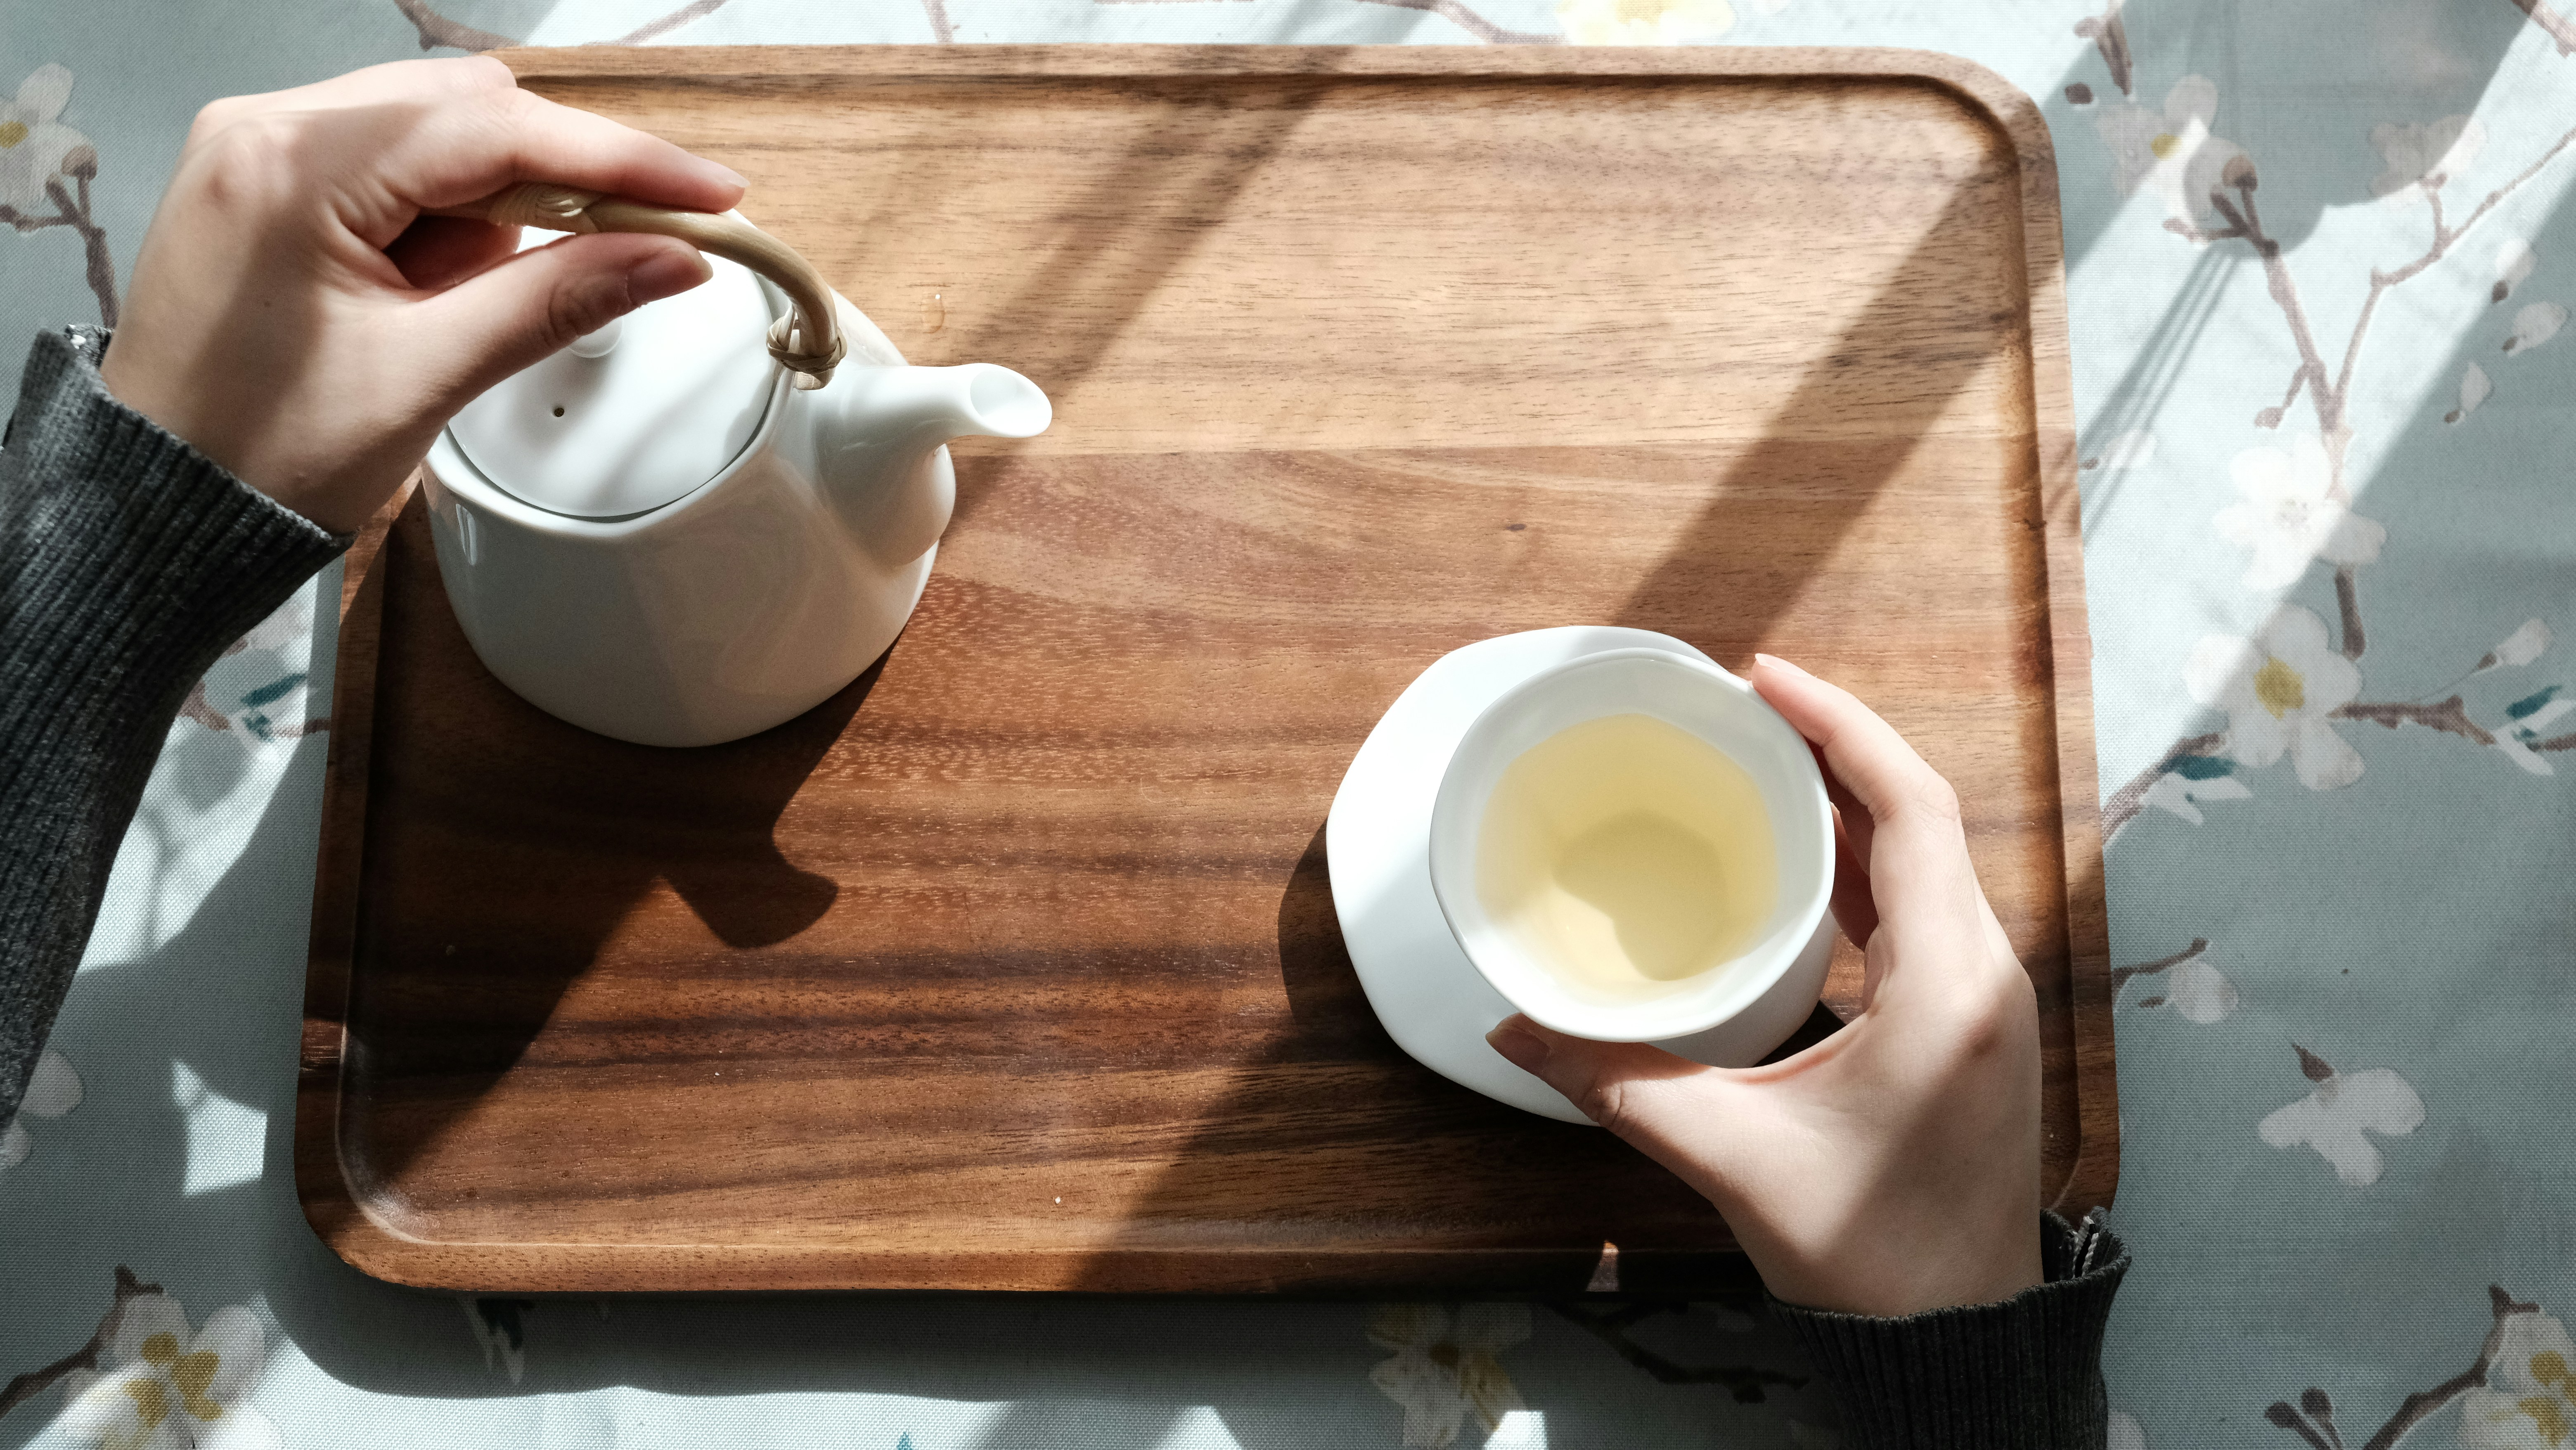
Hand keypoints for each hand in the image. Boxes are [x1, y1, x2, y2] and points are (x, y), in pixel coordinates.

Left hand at [99, 57, 743, 533]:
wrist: (162, 506)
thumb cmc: (267, 455)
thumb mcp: (429, 376)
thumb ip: (558, 298)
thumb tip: (673, 257)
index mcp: (291, 167)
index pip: (493, 128)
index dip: (618, 158)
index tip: (711, 192)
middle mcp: (267, 129)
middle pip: (469, 110)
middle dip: (557, 181)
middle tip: (630, 249)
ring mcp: (262, 150)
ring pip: (439, 135)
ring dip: (495, 210)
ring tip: (462, 308)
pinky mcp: (271, 183)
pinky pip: (395, 169)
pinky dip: (446, 222)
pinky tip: (434, 289)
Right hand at [1485, 654, 2042, 1316]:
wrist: (1957, 1344)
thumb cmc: (1873, 1258)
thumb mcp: (1732, 1160)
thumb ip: (1619, 1085)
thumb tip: (1518, 1025)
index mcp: (1949, 986)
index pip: (1910, 809)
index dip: (1839, 726)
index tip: (1763, 678)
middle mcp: (1987, 976)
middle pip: (1921, 817)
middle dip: (1835, 747)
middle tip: (1745, 706)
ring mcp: (1988, 1002)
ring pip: (1926, 862)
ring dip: (1852, 804)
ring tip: (1765, 762)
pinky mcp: (1972, 1028)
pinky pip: (1923, 909)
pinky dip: (1865, 865)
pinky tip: (1805, 860)